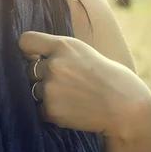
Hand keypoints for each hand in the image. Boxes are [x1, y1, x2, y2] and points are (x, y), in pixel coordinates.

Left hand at [18, 31, 150, 137]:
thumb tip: (30, 58)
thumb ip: (59, 51)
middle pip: (29, 69)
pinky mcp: (51, 110)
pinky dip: (53, 111)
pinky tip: (72, 109)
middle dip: (43, 76)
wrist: (124, 106)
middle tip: (67, 83)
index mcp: (64, 45)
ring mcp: (51, 88)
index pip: (26, 40)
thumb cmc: (106, 77)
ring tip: (73, 96)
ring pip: (35, 90)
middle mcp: (54, 65)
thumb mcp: (84, 52)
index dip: (27, 50)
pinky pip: (40, 109)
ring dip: (48, 94)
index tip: (33, 56)